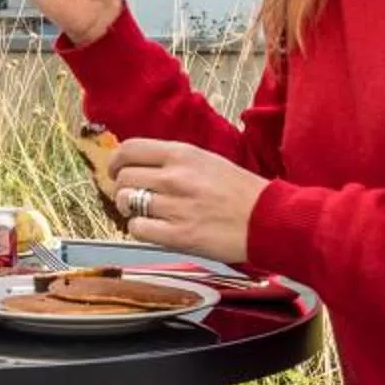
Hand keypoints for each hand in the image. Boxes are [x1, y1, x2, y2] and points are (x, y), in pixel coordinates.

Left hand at [105, 139, 267, 265]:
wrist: (269, 219)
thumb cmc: (241, 192)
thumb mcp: (207, 161)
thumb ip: (174, 161)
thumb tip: (141, 165)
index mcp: (182, 154)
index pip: (129, 149)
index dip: (116, 161)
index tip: (115, 170)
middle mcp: (174, 177)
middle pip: (123, 177)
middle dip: (122, 188)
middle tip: (132, 197)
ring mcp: (175, 206)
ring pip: (127, 202)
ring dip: (130, 210)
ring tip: (144, 213)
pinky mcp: (178, 235)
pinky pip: (138, 229)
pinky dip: (140, 229)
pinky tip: (154, 229)